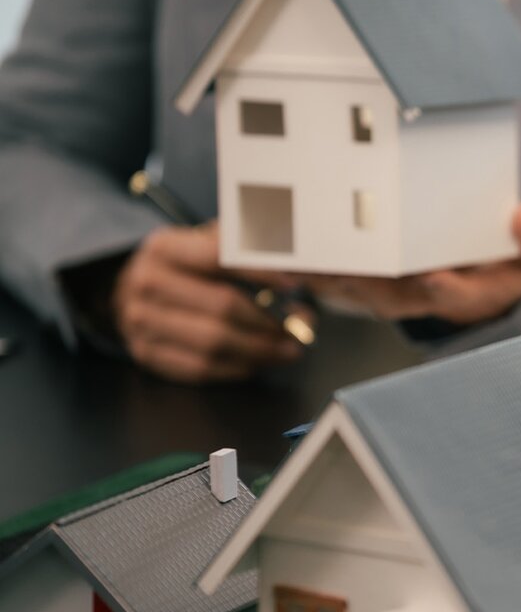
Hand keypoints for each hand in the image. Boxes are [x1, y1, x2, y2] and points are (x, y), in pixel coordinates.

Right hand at [112, 225, 306, 383]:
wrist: (128, 292)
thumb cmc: (182, 268)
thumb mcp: (203, 243)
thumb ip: (242, 249)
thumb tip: (297, 269)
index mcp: (164, 247)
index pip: (219, 257)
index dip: (261, 271)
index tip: (294, 285)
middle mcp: (147, 282)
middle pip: (222, 306)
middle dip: (269, 321)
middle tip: (301, 327)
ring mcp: (141, 321)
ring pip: (214, 343)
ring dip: (260, 350)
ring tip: (288, 349)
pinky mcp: (146, 352)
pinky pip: (200, 368)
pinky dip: (237, 368)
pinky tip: (258, 362)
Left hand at [308, 200, 520, 325]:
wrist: (483, 286)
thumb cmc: (508, 269)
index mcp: (466, 294)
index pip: (453, 292)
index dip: (443, 287)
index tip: (435, 276)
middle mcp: (423, 298)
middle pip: (390, 294)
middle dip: (368, 280)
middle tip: (346, 261)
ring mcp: (392, 293)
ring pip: (357, 289)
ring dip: (331, 275)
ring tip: (305, 253)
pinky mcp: (369, 284)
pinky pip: (337, 279)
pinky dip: (312, 268)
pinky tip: (285, 252)